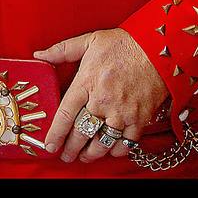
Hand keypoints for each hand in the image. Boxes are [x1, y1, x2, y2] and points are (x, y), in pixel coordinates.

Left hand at [34, 28, 167, 163]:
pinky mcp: (140, 119)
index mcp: (86, 82)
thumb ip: (62, 50)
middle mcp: (102, 101)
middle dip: (71, 148)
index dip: (55, 133)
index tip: (49, 145)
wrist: (158, 49)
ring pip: (102, 142)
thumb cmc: (123, 43)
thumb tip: (39, 55)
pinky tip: (110, 150)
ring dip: (92, 153)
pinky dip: (116, 150)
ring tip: (85, 157)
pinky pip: (126, 143)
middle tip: (65, 155)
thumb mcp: (88, 41)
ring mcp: (122, 112)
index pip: (64, 114)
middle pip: (81, 133)